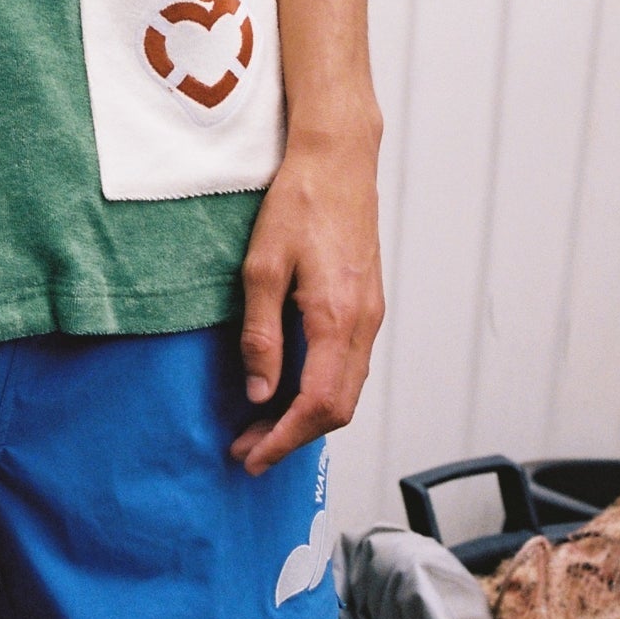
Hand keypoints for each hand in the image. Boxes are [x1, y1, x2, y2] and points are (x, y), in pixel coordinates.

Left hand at [230, 123, 383, 475]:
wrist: (338, 161)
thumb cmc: (298, 203)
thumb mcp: (261, 266)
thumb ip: (261, 334)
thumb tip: (259, 393)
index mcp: (337, 320)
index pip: (318, 405)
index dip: (284, 439)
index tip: (253, 457)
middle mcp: (364, 326)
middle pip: (337, 409)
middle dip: (292, 438)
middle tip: (248, 450)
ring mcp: (371, 316)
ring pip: (346, 390)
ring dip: (307, 417)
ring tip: (262, 426)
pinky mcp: (367, 305)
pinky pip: (349, 366)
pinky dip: (321, 390)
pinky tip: (290, 387)